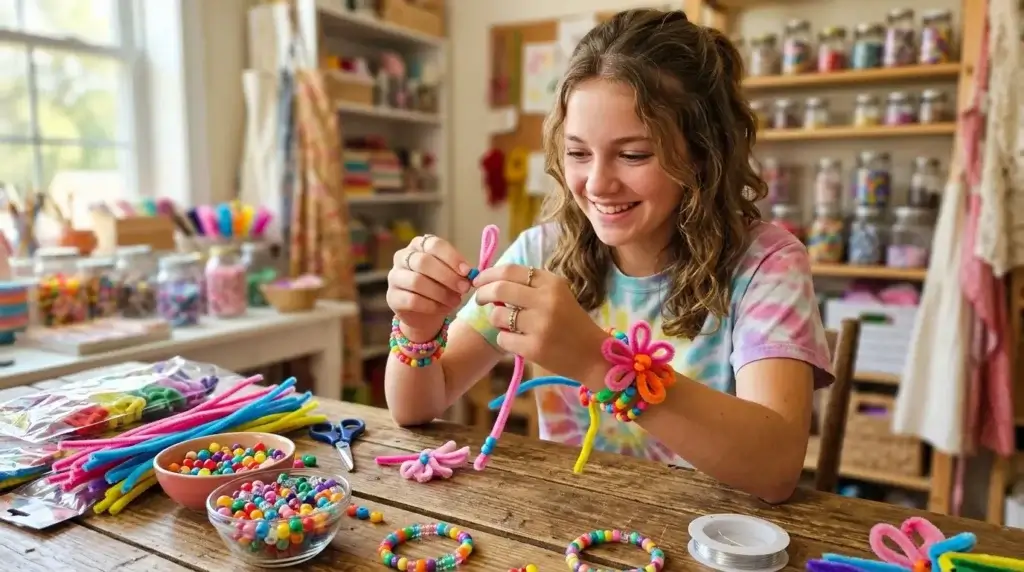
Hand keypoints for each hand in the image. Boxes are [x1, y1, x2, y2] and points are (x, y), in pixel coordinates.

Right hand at [386, 234, 472, 341]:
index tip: (467, 271)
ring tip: (455, 301)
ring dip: (440, 293)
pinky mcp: (392, 297)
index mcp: (419, 245)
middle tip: (463, 288)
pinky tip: (441, 308)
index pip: (434, 244)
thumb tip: (469, 274)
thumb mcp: (452, 276)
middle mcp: (403, 257)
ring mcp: (394, 277)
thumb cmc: (440, 287)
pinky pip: (412, 300)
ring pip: (416, 281)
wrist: (425, 313)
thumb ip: (459, 272)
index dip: (451, 257)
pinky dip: (430, 305)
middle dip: (447, 276)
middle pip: (423, 262)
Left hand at [473, 264, 608, 385]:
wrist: (594, 354)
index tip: (479, 280)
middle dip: (482, 294)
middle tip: (479, 299)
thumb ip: (530, 286)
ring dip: (496, 319)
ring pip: (498, 316)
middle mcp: (546, 300)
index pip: (510, 271)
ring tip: (507, 325)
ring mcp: (540, 325)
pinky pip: (503, 339)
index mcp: (552, 283)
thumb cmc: (572, 322)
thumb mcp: (558, 295)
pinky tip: (517, 341)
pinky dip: (504, 340)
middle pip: (499, 289)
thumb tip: (493, 281)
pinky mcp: (534, 348)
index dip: (489, 274)